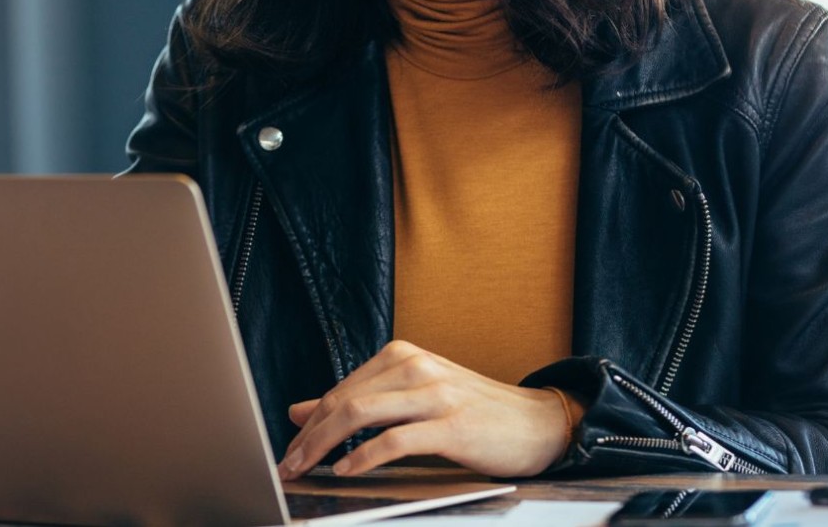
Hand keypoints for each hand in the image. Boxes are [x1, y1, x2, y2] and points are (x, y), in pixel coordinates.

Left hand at [278, 341, 572, 478]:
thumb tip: (299, 411)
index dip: (309, 423)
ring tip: (306, 468)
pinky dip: (364, 456)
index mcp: (401, 356)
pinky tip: (347, 470)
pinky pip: (395, 440)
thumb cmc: (474, 412)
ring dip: (325, 445)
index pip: (340, 390)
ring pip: (361, 414)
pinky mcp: (452, 425)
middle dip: (309, 436)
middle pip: (344, 401)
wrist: (539, 423)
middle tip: (287, 464)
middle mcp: (415, 367)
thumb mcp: (410, 398)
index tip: (288, 449)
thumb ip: (358, 401)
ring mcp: (434, 394)